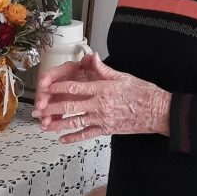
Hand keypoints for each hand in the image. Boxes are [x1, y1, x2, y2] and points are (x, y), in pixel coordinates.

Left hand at [32, 53, 171, 142]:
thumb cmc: (143, 92)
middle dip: (52, 108)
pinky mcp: (107, 130)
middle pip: (70, 106)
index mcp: (102, 89)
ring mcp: (102, 119)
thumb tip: (92, 56)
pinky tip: (63, 139)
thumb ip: (104, 69)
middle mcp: (99, 104)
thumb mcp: (123, 76)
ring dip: (58, 124)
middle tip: (38, 109)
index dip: (58, 87)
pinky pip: (87, 134)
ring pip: (75, 122)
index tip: (46, 88)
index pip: (75, 87)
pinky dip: (73, 138)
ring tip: (44, 126)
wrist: (158, 111)